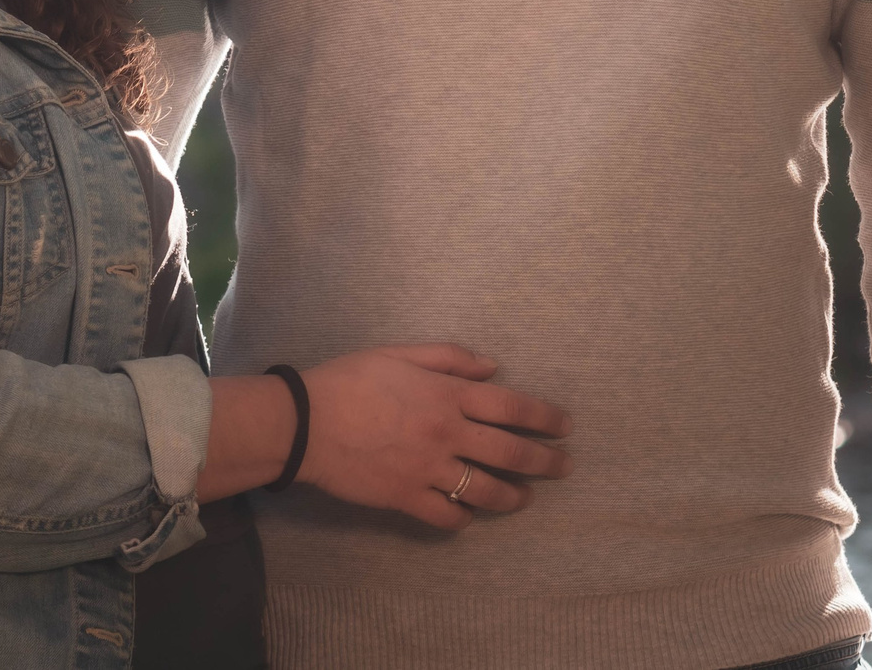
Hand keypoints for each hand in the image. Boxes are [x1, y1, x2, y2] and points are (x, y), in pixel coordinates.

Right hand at [297, 343, 572, 529]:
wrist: (306, 422)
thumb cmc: (352, 379)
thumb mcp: (402, 353)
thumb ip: (451, 358)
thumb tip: (493, 368)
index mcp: (448, 395)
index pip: (512, 407)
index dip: (545, 417)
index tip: (565, 426)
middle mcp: (447, 434)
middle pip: (510, 452)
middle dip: (544, 461)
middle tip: (564, 467)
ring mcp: (429, 470)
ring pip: (485, 490)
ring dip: (513, 496)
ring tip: (526, 498)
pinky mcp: (406, 498)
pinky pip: (447, 517)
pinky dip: (464, 518)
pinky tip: (470, 514)